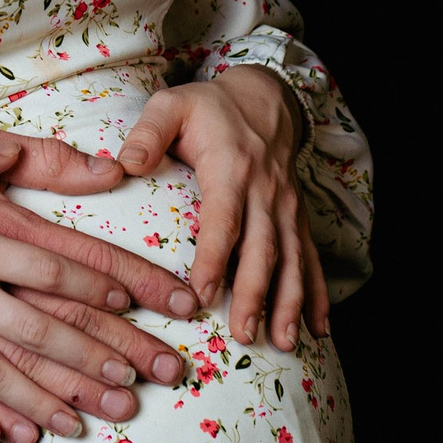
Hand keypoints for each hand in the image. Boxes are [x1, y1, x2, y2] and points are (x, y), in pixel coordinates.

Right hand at [0, 132, 189, 442]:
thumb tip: (19, 150)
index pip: (49, 272)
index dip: (94, 288)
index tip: (128, 304)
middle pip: (40, 333)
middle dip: (92, 359)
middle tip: (133, 382)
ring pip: (3, 376)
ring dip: (49, 400)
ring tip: (88, 422)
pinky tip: (14, 438)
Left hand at [116, 66, 329, 351]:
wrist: (264, 99)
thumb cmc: (208, 108)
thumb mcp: (171, 105)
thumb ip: (147, 132)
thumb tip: (124, 164)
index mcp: (232, 167)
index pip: (224, 219)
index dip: (215, 257)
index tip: (203, 294)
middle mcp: (266, 191)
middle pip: (263, 248)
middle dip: (256, 295)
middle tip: (243, 335)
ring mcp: (287, 207)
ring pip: (293, 260)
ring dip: (290, 303)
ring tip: (283, 343)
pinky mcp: (297, 218)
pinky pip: (311, 258)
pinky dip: (317, 294)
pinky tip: (319, 329)